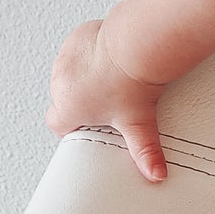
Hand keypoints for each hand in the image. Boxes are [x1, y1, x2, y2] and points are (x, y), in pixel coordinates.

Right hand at [45, 17, 169, 182]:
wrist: (138, 45)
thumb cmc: (133, 82)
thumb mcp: (138, 123)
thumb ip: (145, 152)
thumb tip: (156, 174)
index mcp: (68, 108)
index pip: (58, 125)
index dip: (72, 126)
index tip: (87, 124)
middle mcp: (61, 83)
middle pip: (65, 98)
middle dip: (83, 99)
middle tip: (109, 99)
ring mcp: (66, 59)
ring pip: (70, 73)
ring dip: (85, 75)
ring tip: (111, 77)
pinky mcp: (75, 38)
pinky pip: (79, 49)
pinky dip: (90, 52)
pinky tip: (109, 55)